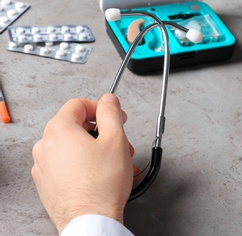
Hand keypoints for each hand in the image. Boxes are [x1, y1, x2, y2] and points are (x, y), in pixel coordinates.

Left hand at [32, 94, 135, 233]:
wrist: (91, 221)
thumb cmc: (101, 185)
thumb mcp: (115, 139)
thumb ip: (111, 113)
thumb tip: (108, 100)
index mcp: (59, 130)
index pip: (78, 104)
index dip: (101, 107)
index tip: (114, 116)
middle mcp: (45, 146)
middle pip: (76, 126)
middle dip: (102, 131)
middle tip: (119, 141)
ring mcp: (43, 166)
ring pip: (73, 146)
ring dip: (97, 148)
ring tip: (116, 161)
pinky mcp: (47, 182)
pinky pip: (68, 164)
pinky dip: (85, 163)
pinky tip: (103, 173)